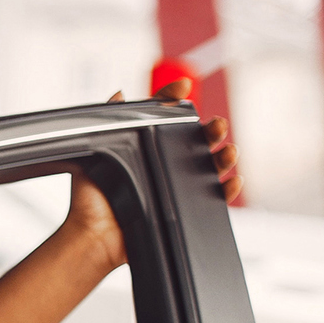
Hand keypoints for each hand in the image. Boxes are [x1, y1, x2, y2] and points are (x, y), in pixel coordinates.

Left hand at [74, 78, 242, 265]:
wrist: (93, 234)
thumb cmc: (91, 198)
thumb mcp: (96, 154)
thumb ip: (107, 124)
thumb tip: (119, 94)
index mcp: (146, 147)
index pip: (166, 118)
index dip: (175, 100)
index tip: (182, 88)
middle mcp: (164, 163)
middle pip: (196, 140)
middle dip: (211, 129)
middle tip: (216, 124)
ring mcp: (177, 185)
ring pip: (211, 166)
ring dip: (225, 156)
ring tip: (228, 150)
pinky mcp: (185, 208)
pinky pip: (214, 198)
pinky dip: (228, 189)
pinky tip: (232, 180)